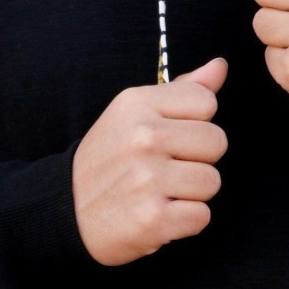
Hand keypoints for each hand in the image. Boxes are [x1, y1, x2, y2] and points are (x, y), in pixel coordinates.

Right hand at [71, 58, 228, 264]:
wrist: (68, 213)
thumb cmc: (109, 162)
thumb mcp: (133, 115)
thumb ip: (181, 91)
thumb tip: (220, 66)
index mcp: (137, 104)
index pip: (206, 102)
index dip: (195, 124)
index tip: (169, 139)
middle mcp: (142, 137)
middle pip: (217, 142)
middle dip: (198, 160)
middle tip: (165, 170)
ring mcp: (148, 179)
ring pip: (212, 181)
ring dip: (192, 194)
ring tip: (160, 194)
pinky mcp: (153, 218)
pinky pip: (202, 216)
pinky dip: (185, 222)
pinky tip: (159, 216)